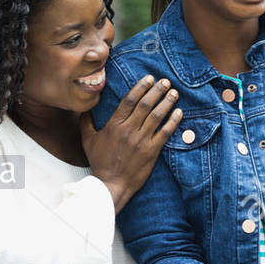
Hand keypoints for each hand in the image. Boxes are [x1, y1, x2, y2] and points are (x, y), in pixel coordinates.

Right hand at [80, 76, 179, 211]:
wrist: (111, 185)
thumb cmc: (99, 162)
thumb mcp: (88, 140)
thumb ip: (87, 121)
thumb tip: (85, 106)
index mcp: (114, 125)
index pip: (129, 100)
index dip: (140, 87)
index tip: (149, 78)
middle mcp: (128, 130)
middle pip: (145, 105)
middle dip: (157, 90)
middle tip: (166, 81)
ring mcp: (141, 141)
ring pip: (157, 116)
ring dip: (167, 102)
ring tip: (174, 93)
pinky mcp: (152, 151)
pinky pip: (165, 133)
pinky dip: (173, 121)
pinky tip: (179, 112)